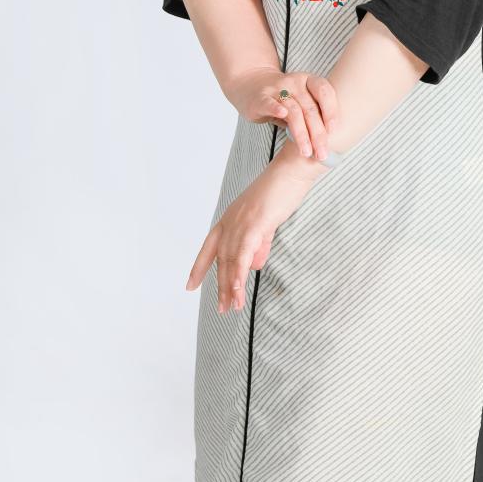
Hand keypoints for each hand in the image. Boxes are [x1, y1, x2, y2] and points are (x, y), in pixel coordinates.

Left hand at [184, 148, 321, 311]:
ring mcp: (240, 222)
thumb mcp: (267, 222)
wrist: (292, 172)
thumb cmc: (282, 193)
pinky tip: (237, 289)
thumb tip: (254, 265)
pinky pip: (243, 254)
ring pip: (231, 260)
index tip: (190, 286)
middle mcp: (230, 221)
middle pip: (220, 259)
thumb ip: (260, 243)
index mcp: (230, 219)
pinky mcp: (254, 224)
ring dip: (230, 286)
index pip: (209, 248)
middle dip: (219, 286)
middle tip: (222, 309)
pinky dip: (238, 273)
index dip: (198, 268)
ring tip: (232, 307)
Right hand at [228, 65, 337, 161]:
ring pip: (293, 111)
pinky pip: (269, 103)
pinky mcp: (261, 97)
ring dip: (301, 134)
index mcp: (308, 81)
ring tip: (306, 152)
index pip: (324, 92)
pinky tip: (282, 116)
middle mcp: (294, 82)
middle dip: (317, 134)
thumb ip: (315, 115)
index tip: (334, 131)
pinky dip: (276, 108)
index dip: (331, 111)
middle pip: (309, 108)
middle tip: (322, 153)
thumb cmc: (284, 99)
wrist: (251, 84)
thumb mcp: (302, 102)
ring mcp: (277, 88)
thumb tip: (330, 143)